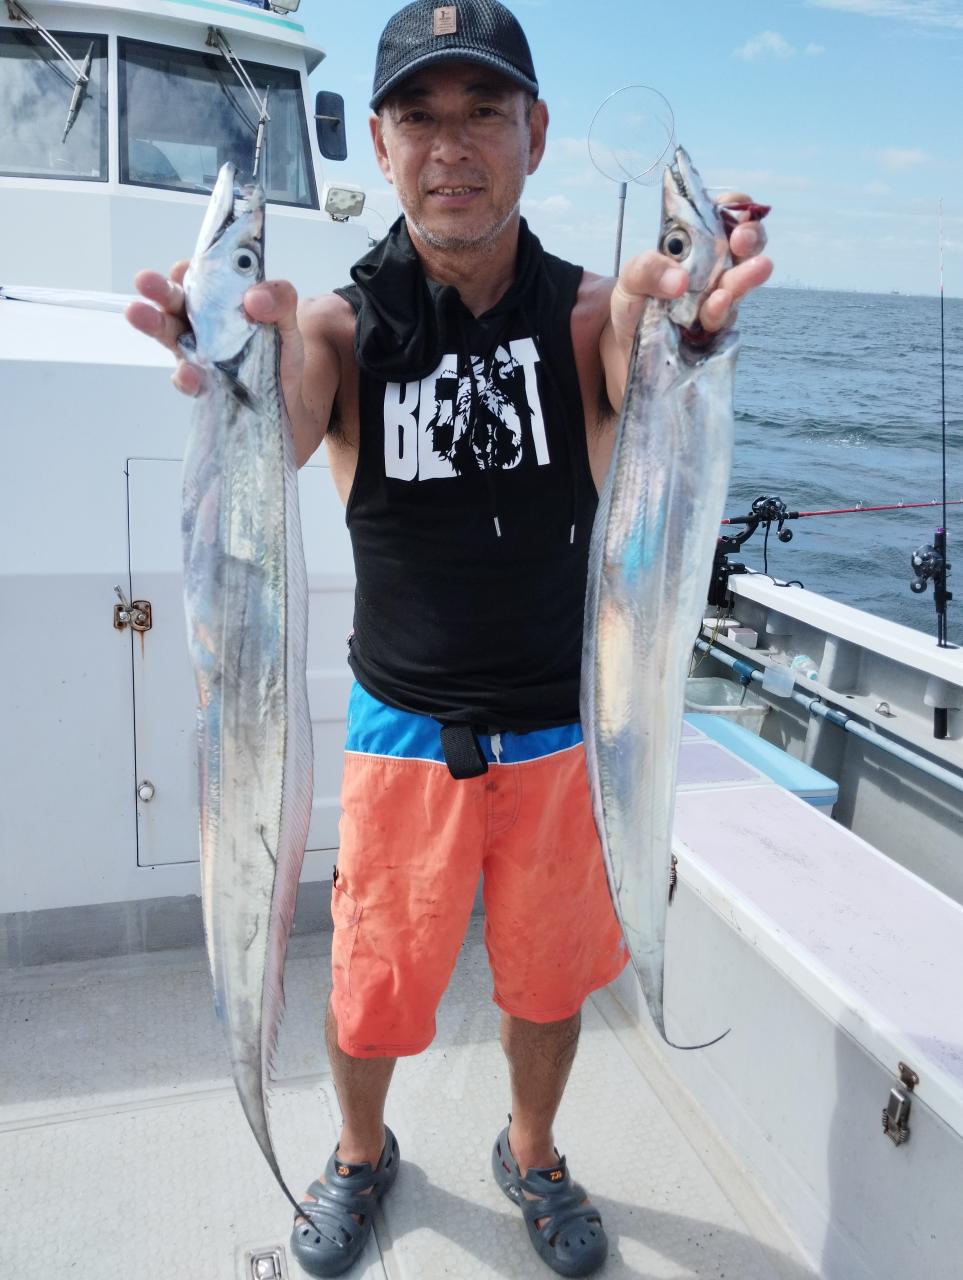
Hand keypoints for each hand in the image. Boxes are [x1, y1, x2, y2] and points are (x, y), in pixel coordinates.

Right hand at [125, 265, 304, 404]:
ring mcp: (195, 350)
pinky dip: (186, 375)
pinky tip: (190, 374)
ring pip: (168, 332)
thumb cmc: (279, 354)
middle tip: (145, 279)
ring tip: (138, 313)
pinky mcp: (200, 381)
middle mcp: (200, 320)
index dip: (188, 270)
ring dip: (154, 322)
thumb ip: (279, 300)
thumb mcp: (287, 321)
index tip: (184, 270)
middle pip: (174, 299)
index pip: (198, 275)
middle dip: (158, 288)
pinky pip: (186, 377)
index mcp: (219, 298)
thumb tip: (255, 298)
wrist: (286, 399)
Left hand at [608, 192, 771, 353]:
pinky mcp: (717, 329)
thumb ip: (646, 269)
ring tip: (750, 271)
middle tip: (742, 240)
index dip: (735, 208)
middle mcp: (713, 268)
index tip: (738, 213)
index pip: (723, 216)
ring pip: (740, 284)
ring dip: (744, 277)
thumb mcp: (630, 281)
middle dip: (751, 239)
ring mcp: (719, 298)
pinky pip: (725, 318)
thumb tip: (679, 279)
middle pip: (746, 246)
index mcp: (694, 245)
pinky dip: (720, 310)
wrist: (627, 351)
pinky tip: (717, 303)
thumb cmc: (634, 305)